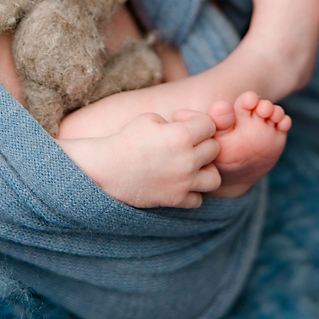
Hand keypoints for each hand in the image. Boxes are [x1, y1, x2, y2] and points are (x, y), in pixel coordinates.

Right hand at [57, 111, 220, 207]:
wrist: (104, 168)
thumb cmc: (125, 139)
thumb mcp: (149, 118)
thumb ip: (176, 123)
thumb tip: (192, 129)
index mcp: (180, 135)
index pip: (209, 125)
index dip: (196, 122)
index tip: (181, 123)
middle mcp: (187, 160)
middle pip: (214, 149)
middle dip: (201, 144)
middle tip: (182, 144)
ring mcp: (183, 183)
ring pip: (214, 178)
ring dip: (204, 170)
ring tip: (188, 166)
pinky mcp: (175, 200)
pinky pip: (199, 199)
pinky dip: (191, 192)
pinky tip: (177, 183)